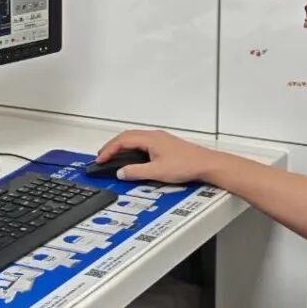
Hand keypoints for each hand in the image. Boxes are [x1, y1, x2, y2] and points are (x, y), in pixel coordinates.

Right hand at [96, 129, 222, 182]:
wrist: (206, 164)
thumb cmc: (186, 165)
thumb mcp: (157, 172)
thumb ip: (136, 172)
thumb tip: (121, 172)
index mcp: (150, 139)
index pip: (122, 141)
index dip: (109, 149)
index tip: (100, 158)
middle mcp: (154, 136)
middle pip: (126, 136)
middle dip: (112, 146)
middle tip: (102, 156)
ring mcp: (160, 139)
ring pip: (134, 138)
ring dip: (121, 146)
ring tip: (113, 156)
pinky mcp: (165, 144)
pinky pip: (142, 142)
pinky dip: (131, 147)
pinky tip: (132, 156)